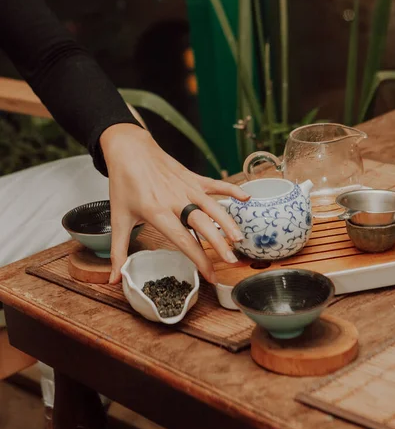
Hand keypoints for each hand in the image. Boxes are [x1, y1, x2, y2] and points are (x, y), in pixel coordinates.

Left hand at [100, 124, 248, 283]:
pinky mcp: (192, 177)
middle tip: (231, 261)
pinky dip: (231, 190)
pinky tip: (246, 198)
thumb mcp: (118, 218)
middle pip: (202, 223)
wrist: (129, 149)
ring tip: (240, 239)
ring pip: (212, 205)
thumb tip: (113, 279)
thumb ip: (118, 251)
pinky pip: (215, 184)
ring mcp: (186, 186)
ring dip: (228, 221)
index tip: (210, 275)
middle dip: (218, 243)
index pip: (182, 239)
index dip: (198, 259)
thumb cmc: (124, 183)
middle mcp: (174, 199)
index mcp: (156, 211)